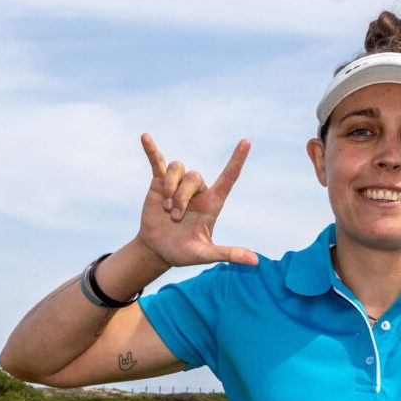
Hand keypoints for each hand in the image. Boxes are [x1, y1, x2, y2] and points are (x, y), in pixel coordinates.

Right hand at [136, 133, 258, 267]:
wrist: (158, 250)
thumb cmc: (184, 252)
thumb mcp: (206, 254)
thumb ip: (228, 254)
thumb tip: (255, 262)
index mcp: (212, 203)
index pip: (229, 177)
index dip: (237, 159)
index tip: (246, 141)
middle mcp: (198, 191)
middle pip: (194, 176)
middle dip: (182, 196)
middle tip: (175, 217)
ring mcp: (178, 185)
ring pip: (178, 169)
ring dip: (171, 188)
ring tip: (165, 209)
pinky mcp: (159, 184)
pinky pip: (157, 162)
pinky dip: (151, 150)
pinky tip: (145, 137)